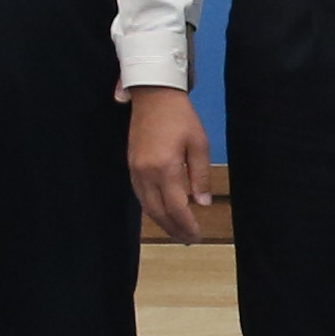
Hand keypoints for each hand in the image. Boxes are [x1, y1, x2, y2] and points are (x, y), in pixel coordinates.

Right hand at [127, 88, 217, 245]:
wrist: (153, 96)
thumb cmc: (180, 117)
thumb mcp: (199, 144)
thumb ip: (200, 175)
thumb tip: (203, 203)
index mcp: (166, 168)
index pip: (177, 207)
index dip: (187, 225)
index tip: (197, 235)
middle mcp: (146, 173)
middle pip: (159, 212)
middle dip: (174, 229)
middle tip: (188, 239)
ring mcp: (136, 170)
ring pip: (147, 207)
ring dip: (162, 222)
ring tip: (177, 231)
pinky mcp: (131, 166)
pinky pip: (140, 195)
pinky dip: (151, 209)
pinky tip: (162, 213)